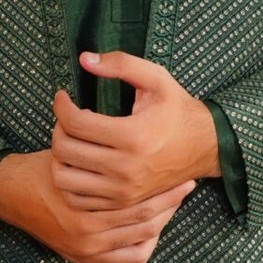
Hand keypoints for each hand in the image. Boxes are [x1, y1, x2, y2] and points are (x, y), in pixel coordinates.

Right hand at [0, 148, 194, 262]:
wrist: (12, 192)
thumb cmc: (45, 168)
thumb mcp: (73, 152)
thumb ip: (104, 154)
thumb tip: (143, 142)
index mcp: (87, 204)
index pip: (141, 201)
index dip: (166, 190)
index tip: (182, 177)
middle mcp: (88, 232)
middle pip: (147, 224)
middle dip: (170, 206)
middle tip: (184, 189)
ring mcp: (86, 250)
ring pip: (141, 247)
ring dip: (159, 229)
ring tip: (168, 211)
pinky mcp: (82, 260)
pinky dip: (139, 252)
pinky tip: (147, 234)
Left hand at [51, 50, 220, 210]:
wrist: (205, 148)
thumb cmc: (178, 110)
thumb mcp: (157, 79)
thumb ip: (122, 64)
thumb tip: (85, 60)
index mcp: (133, 136)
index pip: (76, 123)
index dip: (61, 106)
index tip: (62, 97)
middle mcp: (125, 168)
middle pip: (66, 150)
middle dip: (58, 128)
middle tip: (66, 117)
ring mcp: (122, 190)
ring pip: (65, 178)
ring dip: (59, 156)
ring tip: (70, 140)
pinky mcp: (122, 202)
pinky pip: (78, 198)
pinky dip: (70, 179)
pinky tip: (78, 162)